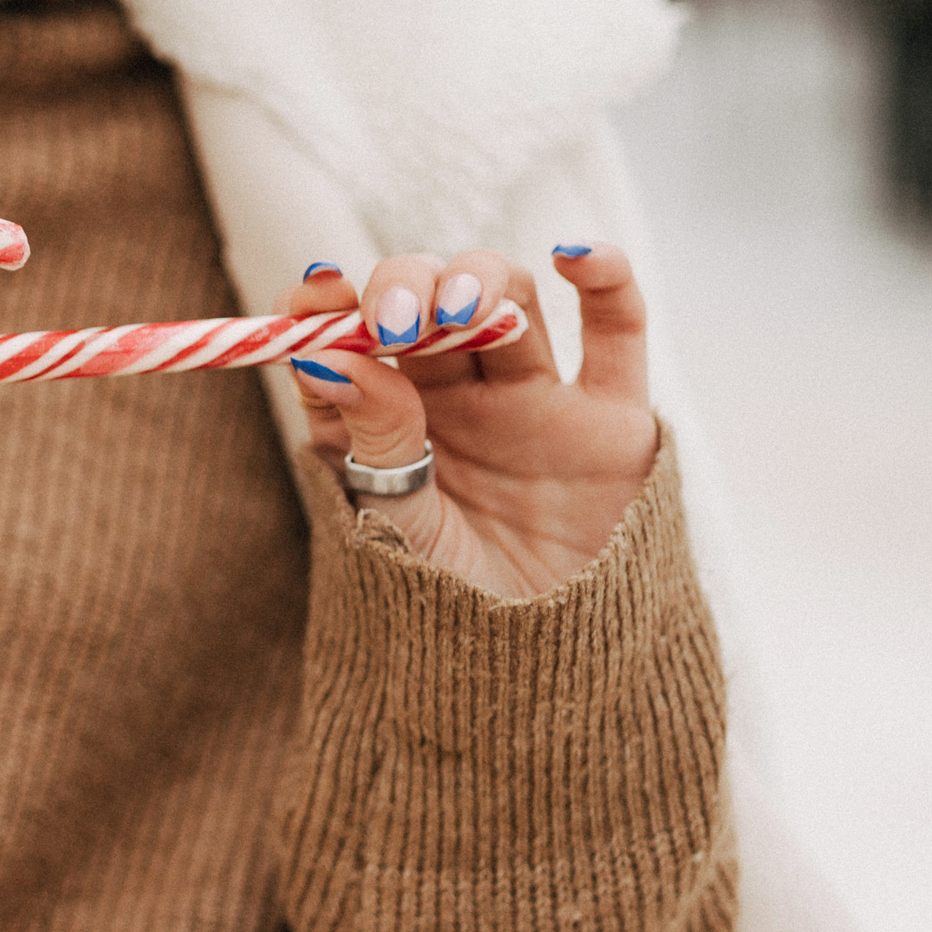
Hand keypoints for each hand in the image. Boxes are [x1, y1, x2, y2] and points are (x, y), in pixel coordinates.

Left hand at [281, 246, 658, 600]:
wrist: (544, 675)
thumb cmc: (450, 612)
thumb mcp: (399, 530)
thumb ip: (374, 445)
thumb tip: (330, 357)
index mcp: (385, 420)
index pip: (348, 337)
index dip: (328, 306)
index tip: (313, 292)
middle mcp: (455, 395)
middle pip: (429, 302)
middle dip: (409, 289)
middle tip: (397, 318)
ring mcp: (534, 398)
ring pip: (511, 300)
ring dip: (481, 282)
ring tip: (458, 310)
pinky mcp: (610, 416)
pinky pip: (618, 328)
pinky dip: (606, 277)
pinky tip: (572, 256)